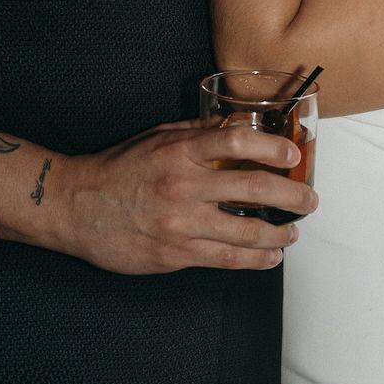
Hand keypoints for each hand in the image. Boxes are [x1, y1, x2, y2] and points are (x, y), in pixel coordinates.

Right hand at [47, 118, 317, 273]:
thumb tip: (240, 124)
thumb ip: (198, 132)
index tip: (292, 155)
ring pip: (246, 232)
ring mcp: (180, 223)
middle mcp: (183, 186)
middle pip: (252, 188)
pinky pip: (225, 258)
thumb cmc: (119, 168)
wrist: (75, 207)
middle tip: (309, 200)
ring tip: (293, 233)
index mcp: (179, 151)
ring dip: (279, 234)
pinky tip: (270, 257)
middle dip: (290, 195)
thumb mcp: (157, 138)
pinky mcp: (175, 254)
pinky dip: (255, 259)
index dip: (271, 147)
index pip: (236, 142)